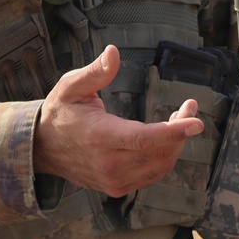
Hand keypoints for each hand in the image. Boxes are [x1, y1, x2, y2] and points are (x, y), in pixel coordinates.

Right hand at [34, 45, 203, 196]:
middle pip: (159, 152)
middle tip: (189, 107)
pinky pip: (152, 175)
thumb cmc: (60, 112)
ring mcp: (113, 179)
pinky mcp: (117, 187)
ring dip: (176, 143)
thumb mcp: (71, 86)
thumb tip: (113, 52)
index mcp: (100, 138)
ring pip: (160, 166)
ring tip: (179, 119)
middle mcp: (109, 164)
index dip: (174, 132)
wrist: (41, 149)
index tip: (197, 122)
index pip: (145, 139)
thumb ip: (96, 71)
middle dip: (182, 129)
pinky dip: (166, 156)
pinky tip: (167, 137)